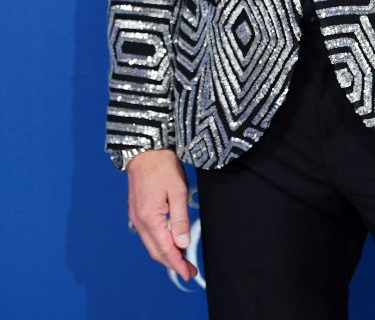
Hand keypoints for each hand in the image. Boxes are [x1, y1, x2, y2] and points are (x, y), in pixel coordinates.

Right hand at [127, 148, 197, 282]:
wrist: (145, 150)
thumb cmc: (162, 166)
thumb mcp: (178, 190)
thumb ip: (180, 219)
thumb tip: (183, 244)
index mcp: (150, 218)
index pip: (166, 250)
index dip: (178, 264)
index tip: (190, 274)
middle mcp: (139, 222)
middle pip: (156, 251)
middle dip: (173, 263)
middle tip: (189, 270)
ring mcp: (135, 217)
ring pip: (151, 245)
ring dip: (165, 254)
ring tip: (182, 258)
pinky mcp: (136, 211)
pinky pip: (147, 235)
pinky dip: (159, 243)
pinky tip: (169, 242)